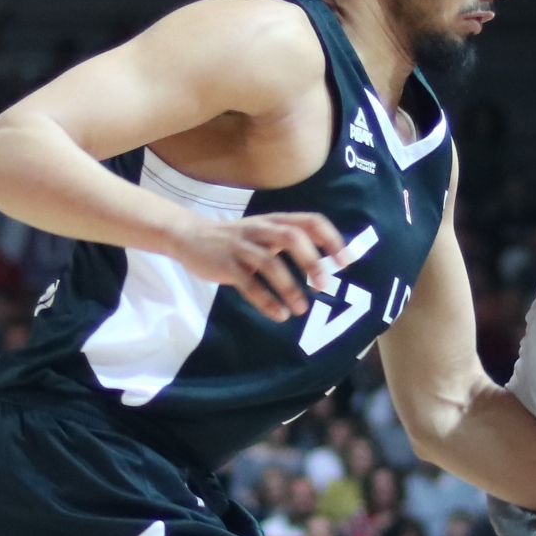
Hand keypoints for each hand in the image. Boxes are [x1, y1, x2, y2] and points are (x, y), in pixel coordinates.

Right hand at [173, 211, 349, 324]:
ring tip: (301, 309)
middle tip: (324, 286)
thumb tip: (326, 266)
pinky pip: (249, 285)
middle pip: (293, 238)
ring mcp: (242, 247)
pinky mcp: (226, 265)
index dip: (331, 239)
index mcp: (275, 221)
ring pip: (271, 263)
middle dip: (312, 262)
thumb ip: (291, 242)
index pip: (311, 221)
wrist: (190, 237)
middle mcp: (261, 230)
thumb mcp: (265, 233)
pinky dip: (266, 301)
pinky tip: (278, 314)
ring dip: (290, 287)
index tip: (345, 262)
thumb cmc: (237, 239)